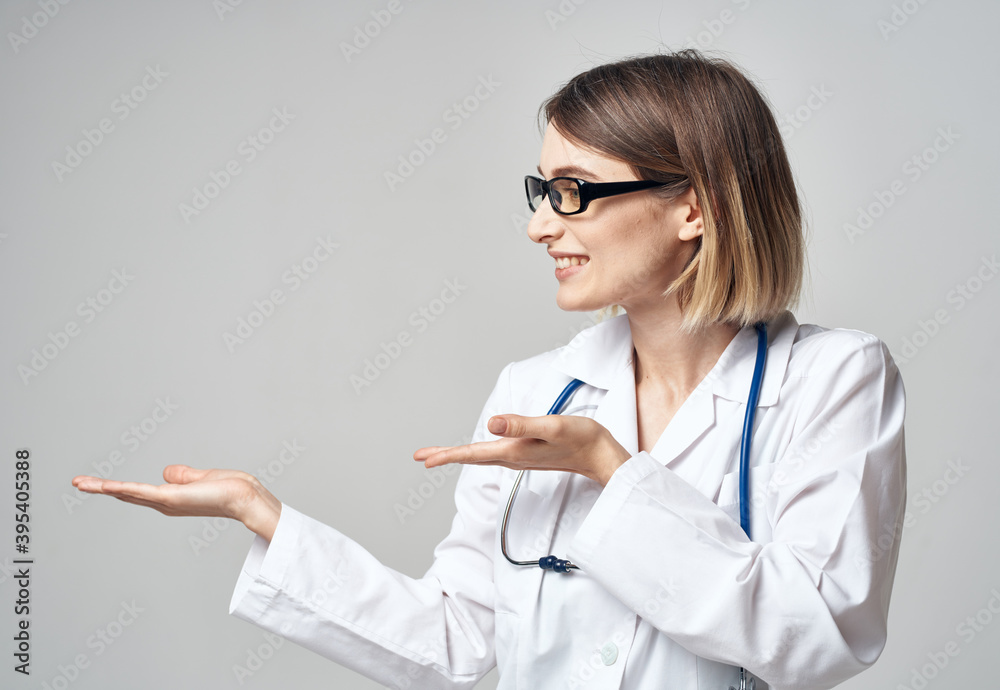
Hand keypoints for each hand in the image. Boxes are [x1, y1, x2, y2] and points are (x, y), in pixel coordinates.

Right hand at [71, 466, 281, 541]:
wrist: (244, 497)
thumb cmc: (230, 489)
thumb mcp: (200, 478)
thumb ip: (183, 476)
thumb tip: (167, 472)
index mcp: (171, 498)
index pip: (138, 492)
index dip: (117, 488)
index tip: (98, 483)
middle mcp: (165, 503)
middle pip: (126, 495)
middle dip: (101, 489)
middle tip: (78, 482)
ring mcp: (166, 501)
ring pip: (127, 493)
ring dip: (102, 488)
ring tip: (80, 482)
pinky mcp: (170, 497)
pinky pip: (139, 491)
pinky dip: (120, 488)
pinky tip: (103, 485)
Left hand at [413, 414, 631, 486]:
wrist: (603, 455)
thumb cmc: (582, 439)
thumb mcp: (552, 427)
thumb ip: (521, 425)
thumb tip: (491, 423)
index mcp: (514, 452)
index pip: (473, 454)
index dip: (447, 454)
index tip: (424, 458)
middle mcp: (514, 458)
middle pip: (472, 458)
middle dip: (446, 456)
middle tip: (421, 456)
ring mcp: (521, 458)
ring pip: (482, 457)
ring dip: (460, 455)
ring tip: (440, 453)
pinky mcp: (528, 454)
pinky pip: (495, 455)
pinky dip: (479, 453)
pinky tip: (478, 450)